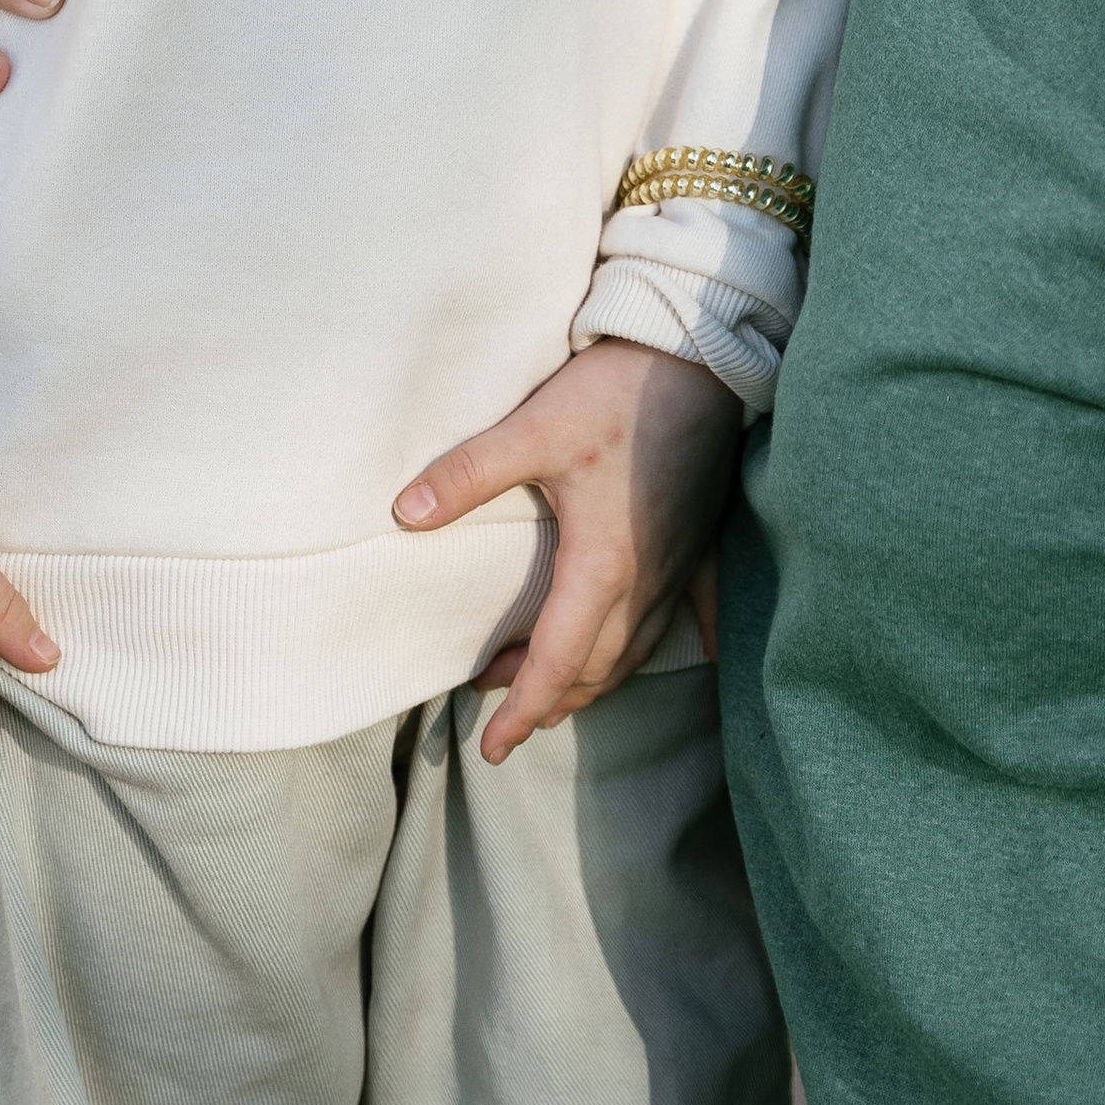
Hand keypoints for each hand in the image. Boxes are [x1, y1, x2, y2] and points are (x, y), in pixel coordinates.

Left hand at [393, 341, 741, 765]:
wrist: (700, 357)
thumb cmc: (618, 393)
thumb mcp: (532, 430)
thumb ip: (467, 475)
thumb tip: (403, 513)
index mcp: (602, 565)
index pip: (555, 661)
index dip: (522, 709)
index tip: (492, 747)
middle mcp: (647, 579)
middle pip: (596, 667)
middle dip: (549, 699)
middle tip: (501, 710)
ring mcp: (680, 564)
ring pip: (638, 648)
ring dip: (595, 676)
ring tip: (557, 689)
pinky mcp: (701, 539)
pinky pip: (694, 610)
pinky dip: (680, 640)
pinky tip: (697, 654)